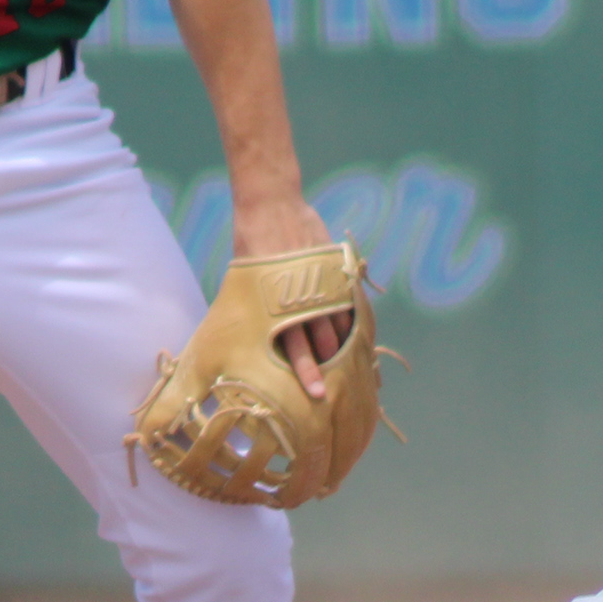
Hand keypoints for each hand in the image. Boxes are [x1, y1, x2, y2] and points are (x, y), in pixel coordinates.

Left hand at [229, 194, 341, 400]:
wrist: (271, 205)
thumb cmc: (251, 249)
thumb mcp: (244, 285)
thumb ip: (253, 314)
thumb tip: (246, 344)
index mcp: (273, 308)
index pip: (293, 350)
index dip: (304, 374)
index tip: (313, 395)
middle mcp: (299, 301)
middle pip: (317, 345)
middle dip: (323, 372)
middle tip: (327, 395)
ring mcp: (320, 287)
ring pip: (337, 328)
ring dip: (342, 350)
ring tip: (347, 371)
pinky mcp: (335, 273)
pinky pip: (348, 306)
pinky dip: (354, 325)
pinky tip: (358, 341)